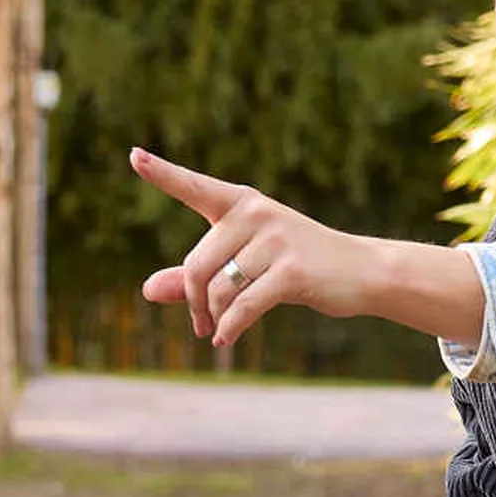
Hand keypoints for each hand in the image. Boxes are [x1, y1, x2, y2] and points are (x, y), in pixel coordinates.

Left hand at [131, 151, 487, 346]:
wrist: (361, 272)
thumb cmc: (296, 267)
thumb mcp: (245, 267)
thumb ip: (195, 277)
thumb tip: (146, 290)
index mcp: (241, 205)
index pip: (195, 187)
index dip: (163, 173)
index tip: (134, 156)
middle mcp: (256, 214)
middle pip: (197, 265)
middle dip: (194, 301)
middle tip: (199, 323)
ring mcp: (276, 240)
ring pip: (219, 290)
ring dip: (214, 318)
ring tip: (219, 330)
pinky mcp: (292, 270)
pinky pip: (242, 306)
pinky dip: (229, 329)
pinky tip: (225, 341)